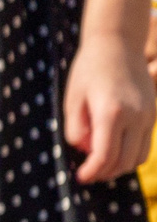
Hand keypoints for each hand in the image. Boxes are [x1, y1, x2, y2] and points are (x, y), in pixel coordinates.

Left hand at [66, 28, 155, 183]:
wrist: (118, 43)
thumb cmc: (89, 69)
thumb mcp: (72, 100)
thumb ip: (76, 130)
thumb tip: (85, 151)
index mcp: (112, 113)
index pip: (105, 157)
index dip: (91, 172)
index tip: (80, 177)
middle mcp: (136, 116)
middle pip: (124, 161)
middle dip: (104, 173)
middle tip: (87, 174)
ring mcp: (149, 115)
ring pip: (139, 157)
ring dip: (119, 167)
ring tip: (100, 165)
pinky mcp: (154, 112)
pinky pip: (146, 145)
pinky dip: (131, 154)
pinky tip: (114, 151)